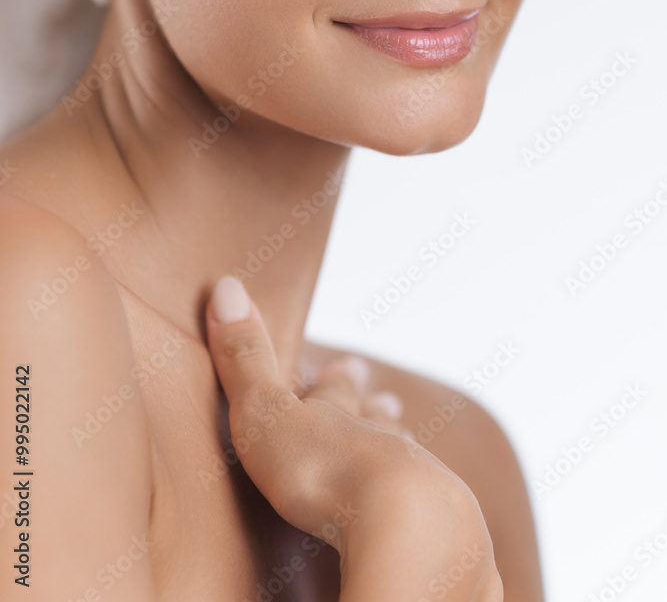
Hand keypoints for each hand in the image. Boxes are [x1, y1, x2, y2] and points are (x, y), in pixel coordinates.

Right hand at [205, 275, 502, 600]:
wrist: (403, 527)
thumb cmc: (325, 469)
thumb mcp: (268, 413)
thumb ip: (246, 360)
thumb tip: (226, 285)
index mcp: (341, 418)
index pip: (338, 391)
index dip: (340, 379)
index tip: (352, 364)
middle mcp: (383, 445)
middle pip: (380, 424)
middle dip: (377, 413)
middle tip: (387, 401)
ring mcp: (416, 489)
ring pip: (409, 464)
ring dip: (402, 457)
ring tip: (407, 450)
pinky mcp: (433, 539)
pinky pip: (429, 521)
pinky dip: (422, 514)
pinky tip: (425, 518)